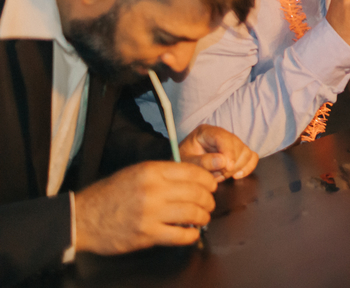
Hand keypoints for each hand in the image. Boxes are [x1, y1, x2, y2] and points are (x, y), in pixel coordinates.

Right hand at [75, 161, 216, 254]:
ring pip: (192, 213)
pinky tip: (191, 233)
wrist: (82, 218)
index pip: (193, 172)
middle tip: (208, 204)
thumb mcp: (136, 173)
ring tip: (202, 218)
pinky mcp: (147, 235)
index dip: (208, 180)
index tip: (211, 186)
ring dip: (203, 217)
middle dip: (208, 200)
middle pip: (197, 193)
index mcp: (152, 171)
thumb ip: (164, 173)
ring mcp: (150, 213)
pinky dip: (191, 235)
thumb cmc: (110, 194)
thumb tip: (193, 177)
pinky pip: (180, 235)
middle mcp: (153, 190)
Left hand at [180, 124, 258, 181]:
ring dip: (235, 169)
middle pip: (237, 146)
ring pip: (246, 153)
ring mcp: (232, 143)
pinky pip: (252, 157)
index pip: (223, 137)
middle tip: (216, 176)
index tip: (227, 168)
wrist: (183, 168)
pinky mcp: (239, 152)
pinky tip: (237, 176)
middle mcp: (222, 134)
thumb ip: (202, 162)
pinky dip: (247, 167)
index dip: (229, 152)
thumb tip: (223, 162)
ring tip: (219, 176)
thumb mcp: (186, 162)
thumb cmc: (183, 162)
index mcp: (206, 132)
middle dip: (229, 165)